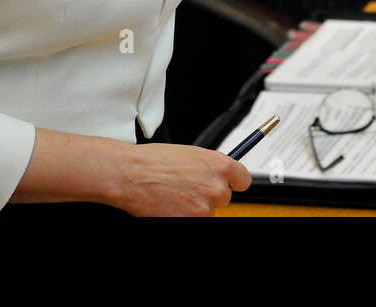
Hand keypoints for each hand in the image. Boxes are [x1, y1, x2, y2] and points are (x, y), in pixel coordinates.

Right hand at [114, 142, 251, 216]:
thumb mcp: (192, 154)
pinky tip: (171, 205)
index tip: (229, 183)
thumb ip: (210, 166)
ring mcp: (204, 208)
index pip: (243, 180)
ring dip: (195, 207)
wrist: (132, 175)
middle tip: (189, 188)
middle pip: (224, 197)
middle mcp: (216, 188)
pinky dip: (184, 215)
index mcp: (220, 166)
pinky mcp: (191, 222)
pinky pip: (195, 220)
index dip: (233, 182)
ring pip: (208, 211)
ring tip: (175, 195)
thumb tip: (219, 175)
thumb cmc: (155, 161)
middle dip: (209, 194)